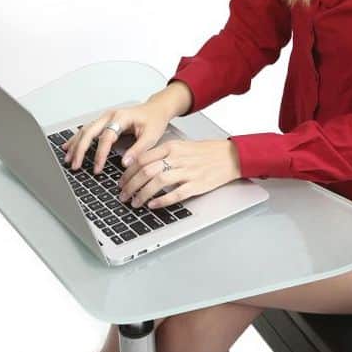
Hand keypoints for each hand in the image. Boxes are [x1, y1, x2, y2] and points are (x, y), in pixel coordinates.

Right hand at [61, 99, 171, 173]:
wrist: (157, 109)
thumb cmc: (154, 120)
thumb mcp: (151, 136)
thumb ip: (138, 150)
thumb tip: (125, 163)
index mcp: (121, 117)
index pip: (106, 137)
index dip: (100, 154)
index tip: (97, 169)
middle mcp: (110, 115)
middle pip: (89, 131)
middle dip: (80, 149)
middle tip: (75, 165)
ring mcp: (106, 117)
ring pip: (85, 130)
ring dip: (75, 144)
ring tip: (69, 159)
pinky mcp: (104, 121)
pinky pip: (87, 129)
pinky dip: (77, 139)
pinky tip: (68, 146)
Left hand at [118, 138, 241, 209]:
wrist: (230, 156)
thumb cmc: (206, 152)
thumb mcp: (182, 146)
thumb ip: (162, 154)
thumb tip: (141, 167)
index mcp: (172, 146)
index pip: (142, 158)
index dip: (128, 172)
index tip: (121, 181)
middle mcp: (177, 158)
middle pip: (146, 171)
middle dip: (130, 185)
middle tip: (123, 195)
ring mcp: (187, 171)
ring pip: (157, 182)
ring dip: (142, 194)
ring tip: (134, 202)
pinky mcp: (196, 184)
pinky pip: (175, 194)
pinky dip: (161, 200)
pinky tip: (153, 205)